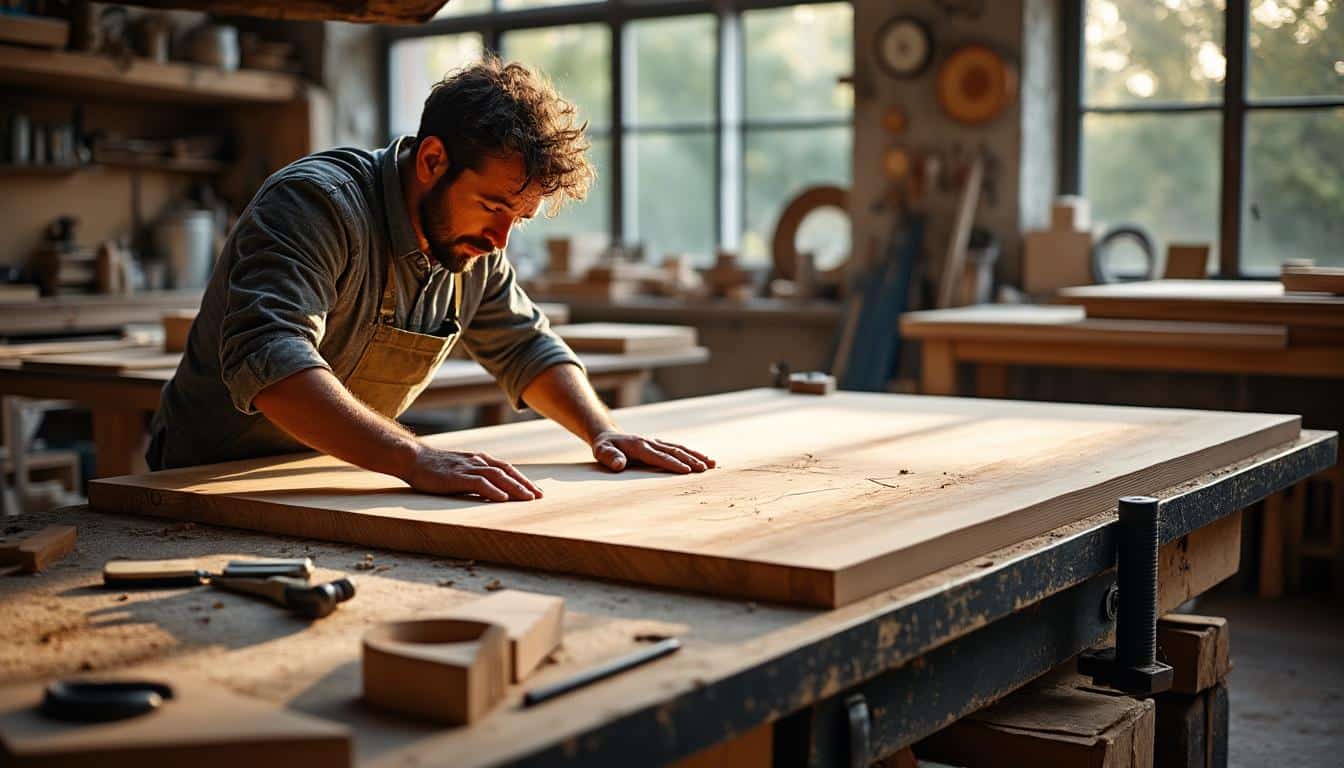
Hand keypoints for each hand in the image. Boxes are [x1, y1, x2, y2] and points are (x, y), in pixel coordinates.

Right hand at [404, 446, 542, 501]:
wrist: (413, 458)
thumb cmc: (435, 468)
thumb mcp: (460, 470)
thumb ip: (475, 476)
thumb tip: (491, 491)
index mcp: (479, 460)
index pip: (507, 468)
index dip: (523, 479)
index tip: (536, 491)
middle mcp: (477, 461)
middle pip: (507, 471)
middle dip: (525, 484)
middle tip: (540, 497)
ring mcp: (467, 467)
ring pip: (497, 476)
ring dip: (514, 488)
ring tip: (528, 499)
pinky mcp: (456, 476)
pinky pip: (479, 482)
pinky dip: (493, 490)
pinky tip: (503, 498)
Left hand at [591, 431, 715, 473]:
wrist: (607, 436)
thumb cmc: (604, 448)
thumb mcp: (601, 452)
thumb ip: (610, 458)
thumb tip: (619, 464)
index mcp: (639, 446)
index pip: (658, 456)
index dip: (673, 463)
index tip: (686, 471)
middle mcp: (651, 442)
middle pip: (674, 451)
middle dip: (690, 460)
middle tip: (705, 469)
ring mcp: (656, 443)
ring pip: (679, 448)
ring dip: (696, 456)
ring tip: (712, 464)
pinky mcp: (660, 445)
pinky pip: (678, 448)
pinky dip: (692, 453)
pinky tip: (704, 460)